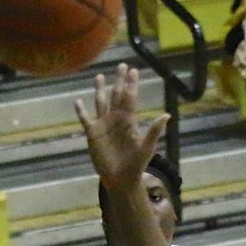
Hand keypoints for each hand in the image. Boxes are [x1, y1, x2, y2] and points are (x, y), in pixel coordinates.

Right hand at [75, 63, 168, 190]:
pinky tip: (78, 101)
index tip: (133, 70)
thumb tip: (167, 115)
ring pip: (101, 102)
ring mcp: (103, 125)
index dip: (131, 84)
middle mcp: (116, 119)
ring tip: (99, 76)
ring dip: (100, 90)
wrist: (121, 180)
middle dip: (119, 81)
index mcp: (128, 121)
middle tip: (122, 65)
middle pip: (116, 95)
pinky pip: (85, 119)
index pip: (130, 98)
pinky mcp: (92, 134)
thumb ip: (154, 131)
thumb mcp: (146, 148)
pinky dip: (81, 111)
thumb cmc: (136, 165)